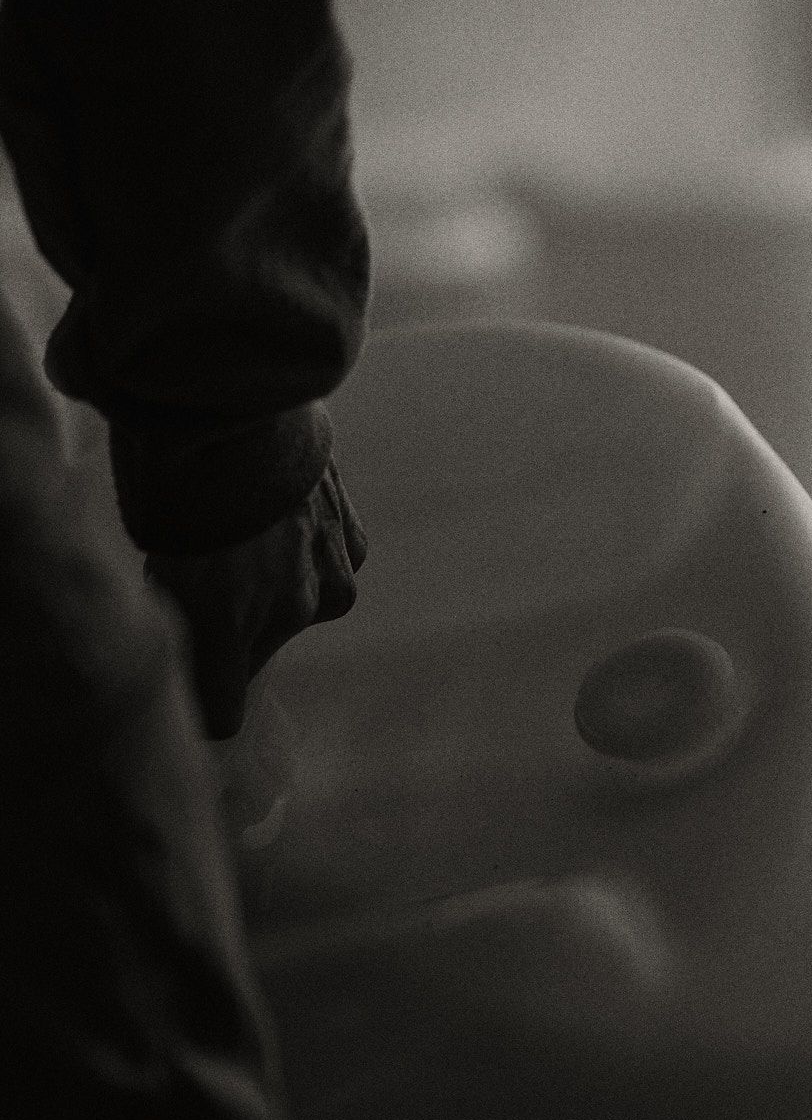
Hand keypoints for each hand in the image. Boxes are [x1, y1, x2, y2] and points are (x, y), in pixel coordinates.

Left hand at [147, 456, 366, 737]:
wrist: (230, 403)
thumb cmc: (170, 477)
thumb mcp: (153, 555)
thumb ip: (175, 614)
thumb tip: (181, 639)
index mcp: (224, 631)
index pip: (222, 717)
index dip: (202, 700)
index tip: (187, 682)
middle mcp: (287, 616)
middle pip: (255, 648)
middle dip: (231, 622)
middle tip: (202, 567)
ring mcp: (328, 578)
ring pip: (298, 606)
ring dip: (275, 583)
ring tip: (245, 529)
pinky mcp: (351, 543)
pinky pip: (329, 566)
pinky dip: (308, 548)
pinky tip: (281, 511)